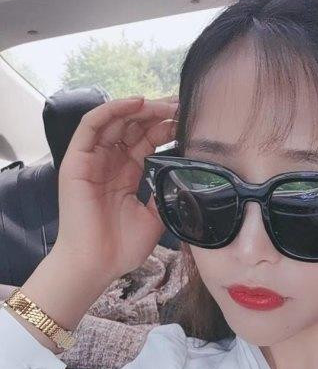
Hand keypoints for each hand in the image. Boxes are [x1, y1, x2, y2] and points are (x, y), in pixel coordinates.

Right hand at [55, 95, 178, 279]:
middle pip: (134, 127)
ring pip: (116, 121)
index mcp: (127, 174)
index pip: (148, 141)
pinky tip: (137, 104)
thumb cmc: (121, 247)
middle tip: (182, 106)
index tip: (190, 120)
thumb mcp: (155, 217)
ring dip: (141, 109)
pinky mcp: (77, 160)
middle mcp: (110, 162)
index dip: (167, 128)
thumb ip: (166, 194)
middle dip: (158, 114)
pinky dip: (113, 110)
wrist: (96, 265)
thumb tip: (187, 178)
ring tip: (165, 104)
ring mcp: (93, 159)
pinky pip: (92, 125)